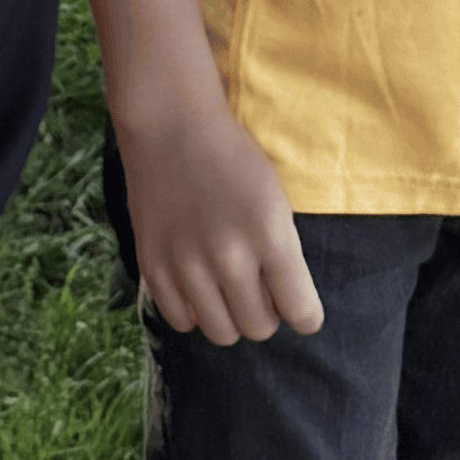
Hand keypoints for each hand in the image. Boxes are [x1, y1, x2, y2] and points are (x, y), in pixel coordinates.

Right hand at [118, 94, 322, 344]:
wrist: (172, 126)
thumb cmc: (233, 159)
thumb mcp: (276, 201)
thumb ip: (284, 257)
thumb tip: (286, 310)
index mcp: (269, 236)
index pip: (302, 313)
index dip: (305, 315)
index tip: (299, 307)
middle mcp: (228, 257)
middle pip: (259, 328)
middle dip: (266, 313)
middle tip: (258, 287)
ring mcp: (186, 265)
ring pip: (221, 333)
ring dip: (230, 316)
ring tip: (226, 287)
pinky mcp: (153, 266)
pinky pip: (181, 321)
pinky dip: (192, 311)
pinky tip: (196, 284)